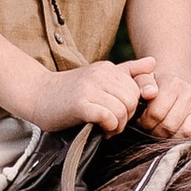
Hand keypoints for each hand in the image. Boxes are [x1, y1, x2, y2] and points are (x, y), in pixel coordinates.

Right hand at [32, 58, 154, 134]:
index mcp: (107, 68)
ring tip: (106, 127)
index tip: (118, 114)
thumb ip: (128, 70)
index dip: (131, 106)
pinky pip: (108, 117)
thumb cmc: (69, 92)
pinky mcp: (80, 104)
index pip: (137, 89)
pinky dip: (108, 127)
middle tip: (112, 124)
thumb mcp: (99, 77)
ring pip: (122, 110)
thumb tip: (154, 62)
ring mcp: (90, 88)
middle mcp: (100, 74)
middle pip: (132, 100)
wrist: (37, 96)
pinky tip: (99, 129)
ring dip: (117, 125)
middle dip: (126, 117)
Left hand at [134, 70, 190, 142]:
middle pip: (170, 126)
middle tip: (153, 129)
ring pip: (185, 134)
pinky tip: (179, 138)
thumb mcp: (142, 82)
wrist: (175, 92)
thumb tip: (150, 93)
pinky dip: (189, 143)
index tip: (143, 120)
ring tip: (165, 132)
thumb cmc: (154, 91)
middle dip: (157, 132)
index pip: (156, 114)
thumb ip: (141, 82)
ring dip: (171, 139)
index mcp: (173, 84)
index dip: (145, 122)